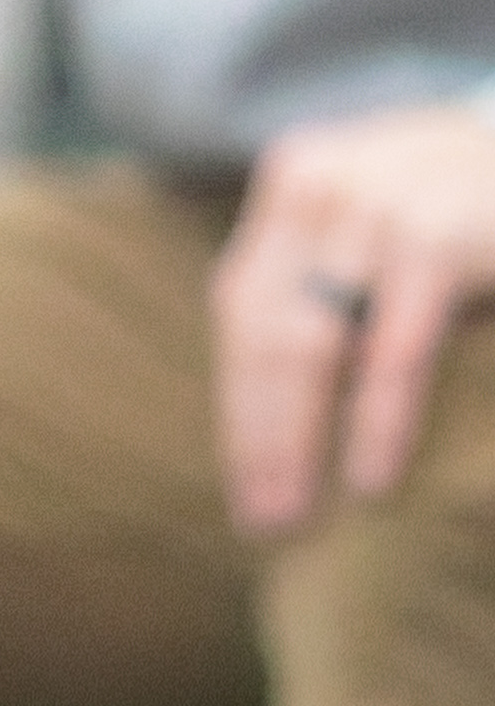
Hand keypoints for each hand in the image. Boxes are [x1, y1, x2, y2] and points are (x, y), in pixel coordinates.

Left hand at [216, 104, 494, 534]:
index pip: (243, 311)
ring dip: (297, 445)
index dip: (240, 407)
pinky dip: (377, 423)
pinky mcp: (435, 237)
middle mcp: (322, 185)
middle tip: (266, 523)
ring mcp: (378, 203)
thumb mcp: (375, 230)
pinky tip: (369, 481)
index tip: (242, 488)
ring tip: (295, 519)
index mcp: (293, 182)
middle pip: (268, 335)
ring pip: (311, 348)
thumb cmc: (465, 209)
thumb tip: (259, 429)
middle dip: (262, 439)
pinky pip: (392, 353)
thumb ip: (318, 292)